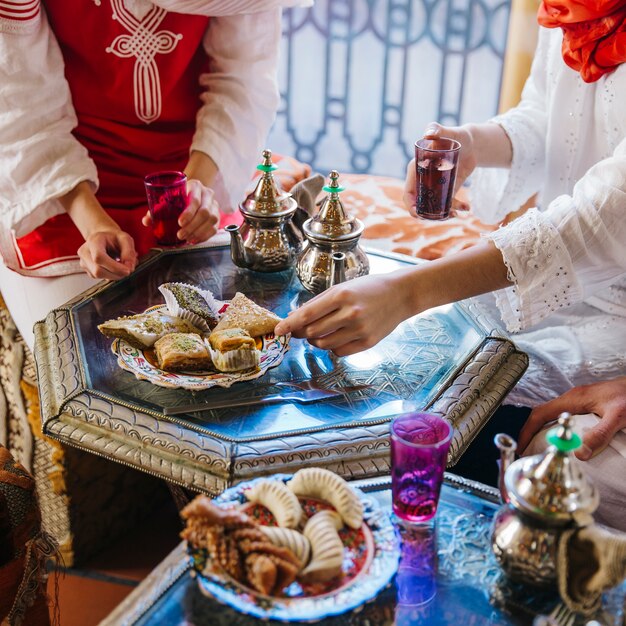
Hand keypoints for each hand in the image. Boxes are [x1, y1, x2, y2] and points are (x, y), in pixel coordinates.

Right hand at [78, 228, 136, 279]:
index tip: (128, 270)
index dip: (114, 267)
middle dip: (116, 274)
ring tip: (121, 266)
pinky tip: (113, 267)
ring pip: (98, 276)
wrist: (104, 238)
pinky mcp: (86, 270)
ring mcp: (83, 262)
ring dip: (114, 275)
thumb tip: (129, 268)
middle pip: (98, 271)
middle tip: (128, 270)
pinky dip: (110, 275)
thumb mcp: (126, 240)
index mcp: (94, 241)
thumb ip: (129, 252)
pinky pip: (99, 278)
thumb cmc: (114, 238)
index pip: (99, 257)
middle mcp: (85, 252)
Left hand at [142, 178, 219, 243]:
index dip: (189, 213)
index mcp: (195, 186)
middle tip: (180, 235)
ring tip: (187, 238)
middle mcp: (208, 194)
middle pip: (205, 212)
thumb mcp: (167, 197)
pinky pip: (215, 228)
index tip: (179, 223)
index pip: (195, 200)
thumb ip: (156, 209)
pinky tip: (194, 240)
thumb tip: (146, 221)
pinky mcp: (217, 216)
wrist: (192, 191)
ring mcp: (214, 205)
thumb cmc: (177, 196)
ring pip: (212, 220)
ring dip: (198, 232)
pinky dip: (205, 236)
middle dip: (192, 226)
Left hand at [274, 273, 413, 356]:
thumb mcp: (342, 288)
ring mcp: (359, 330)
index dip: (289, 324)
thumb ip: (318, 303)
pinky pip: (339, 352)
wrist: (400, 294)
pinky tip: (337, 336)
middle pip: (312, 332)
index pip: (307, 315)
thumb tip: (294, 318)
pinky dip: (332, 347)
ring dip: (315, 340)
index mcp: (341, 296)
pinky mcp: (367, 343)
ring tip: (320, 331)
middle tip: (298, 330)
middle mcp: (350, 314)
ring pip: (323, 344)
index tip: (277, 330)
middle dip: (300, 332)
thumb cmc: (368, 288)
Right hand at [403, 122, 475, 215]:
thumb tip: (428, 133)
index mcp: (416, 169)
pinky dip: (456, 208)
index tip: (418, 214)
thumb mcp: (447, 132)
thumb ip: (437, 129)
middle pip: (420, 203)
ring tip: (456, 214)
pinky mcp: (446, 189)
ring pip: (433, 206)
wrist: (471, 143)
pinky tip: (466, 208)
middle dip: (428, 214)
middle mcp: (423, 179)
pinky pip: (447, 203)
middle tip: (442, 216)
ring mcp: (434, 186)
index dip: (411, 205)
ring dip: (443, 213)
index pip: (408, 192)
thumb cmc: (456, 135)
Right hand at [518, 376, 625, 460]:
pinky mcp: (586, 405)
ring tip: (538, 448)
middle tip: (526, 451)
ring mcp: (578, 401)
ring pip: (552, 416)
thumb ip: (599, 434)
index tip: (521, 446)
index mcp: (573, 399)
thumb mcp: (618, 416)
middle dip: (530, 432)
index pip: (541, 413)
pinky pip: (562, 417)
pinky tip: (561, 440)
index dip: (527, 430)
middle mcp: (572, 399)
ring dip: (541, 431)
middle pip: (542, 415)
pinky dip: (555, 429)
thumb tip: (579, 454)